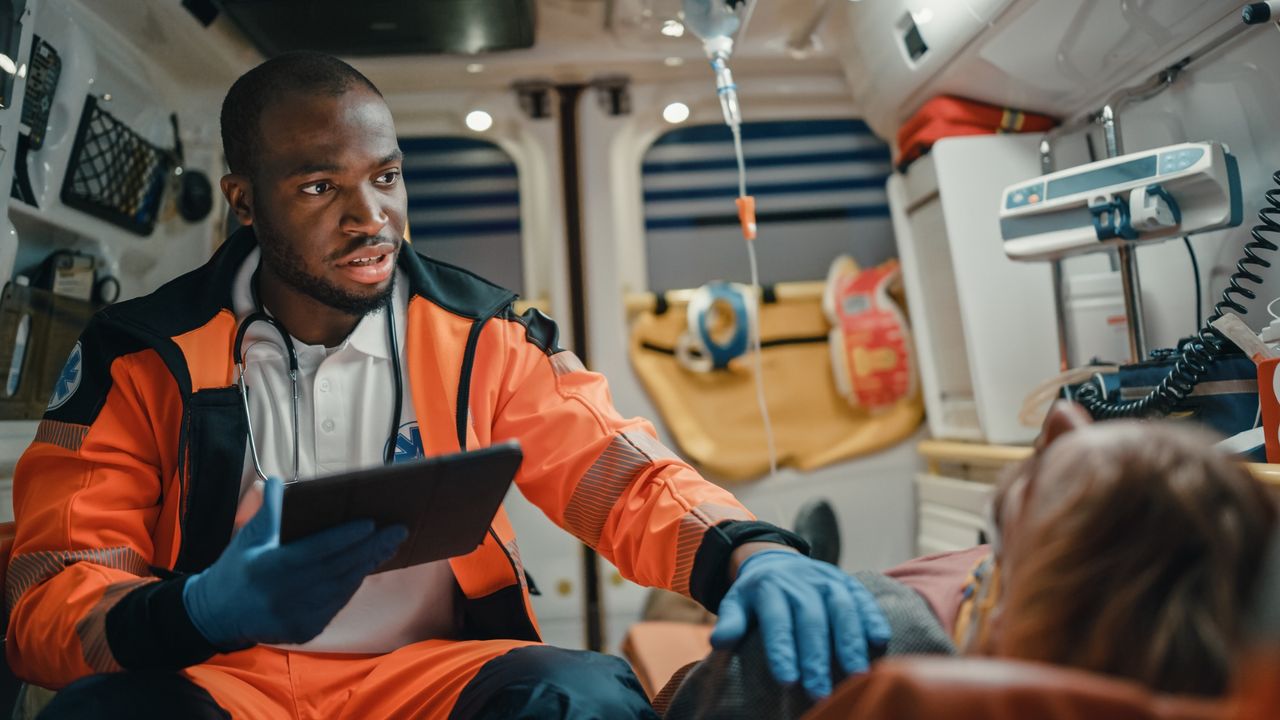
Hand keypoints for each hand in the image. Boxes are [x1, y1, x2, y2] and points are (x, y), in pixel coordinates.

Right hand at [182, 476, 406, 649]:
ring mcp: (295, 617)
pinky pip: (336, 604)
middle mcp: (284, 595)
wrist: (216, 615)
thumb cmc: (236, 569)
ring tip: (389, 544)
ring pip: (342, 588)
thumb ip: (267, 511)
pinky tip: (368, 566)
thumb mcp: (247, 538)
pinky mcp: (304, 631)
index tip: (371, 523)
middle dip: (370, 548)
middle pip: (337, 569)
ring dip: (368, 565)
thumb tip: (276, 479)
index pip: (315, 551)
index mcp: (268, 568)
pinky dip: (353, 584)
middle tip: (398, 530)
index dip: (344, 537)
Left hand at [710, 550, 889, 698]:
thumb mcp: (736, 601)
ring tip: (856, 674)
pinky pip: (863, 598)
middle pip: (811, 619)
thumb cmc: (756, 594)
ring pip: (841, 608)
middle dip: (817, 656)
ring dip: (850, 641)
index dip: (782, 650)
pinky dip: (873, 618)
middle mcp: (801, 582)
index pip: (777, 621)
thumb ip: (731, 620)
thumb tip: (719, 641)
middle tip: (820, 691)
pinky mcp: (847, 582)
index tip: (787, 680)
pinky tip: (880, 642)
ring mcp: (827, 580)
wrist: (777, 559)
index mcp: (770, 588)